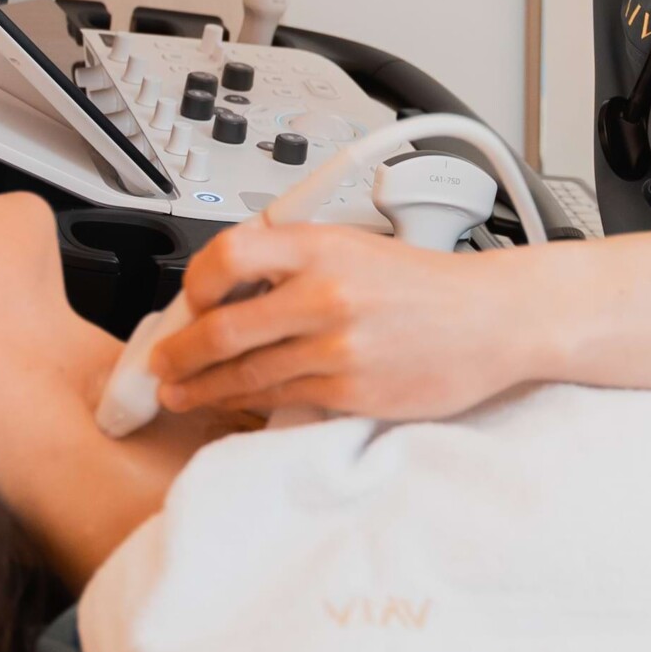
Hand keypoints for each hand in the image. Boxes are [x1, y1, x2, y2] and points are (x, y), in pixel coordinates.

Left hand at [150, 223, 533, 419]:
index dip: (193, 284)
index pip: (227, 256)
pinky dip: (246, 404)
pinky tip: (232, 404)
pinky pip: (281, 399)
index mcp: (321, 247)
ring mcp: (336, 347)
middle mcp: (324, 294)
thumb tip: (230, 284)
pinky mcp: (351, 391)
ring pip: (244, 374)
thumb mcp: (355, 247)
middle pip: (222, 329)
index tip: (185, 301)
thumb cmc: (424, 285)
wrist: (491, 320)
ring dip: (200, 388)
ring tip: (179, 392)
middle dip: (177, 354)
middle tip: (159, 366)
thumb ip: (294, 260)